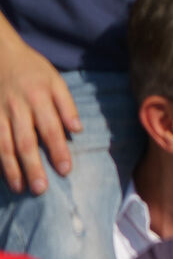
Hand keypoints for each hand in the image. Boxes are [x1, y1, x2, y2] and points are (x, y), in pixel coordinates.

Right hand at [0, 33, 77, 192]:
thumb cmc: (32, 69)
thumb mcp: (55, 79)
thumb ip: (66, 105)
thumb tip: (78, 130)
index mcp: (39, 97)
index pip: (51, 129)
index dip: (58, 151)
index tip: (65, 171)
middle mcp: (17, 107)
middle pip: (26, 142)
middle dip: (33, 167)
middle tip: (41, 189)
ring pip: (3, 146)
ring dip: (11, 169)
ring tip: (19, 188)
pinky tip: (0, 174)